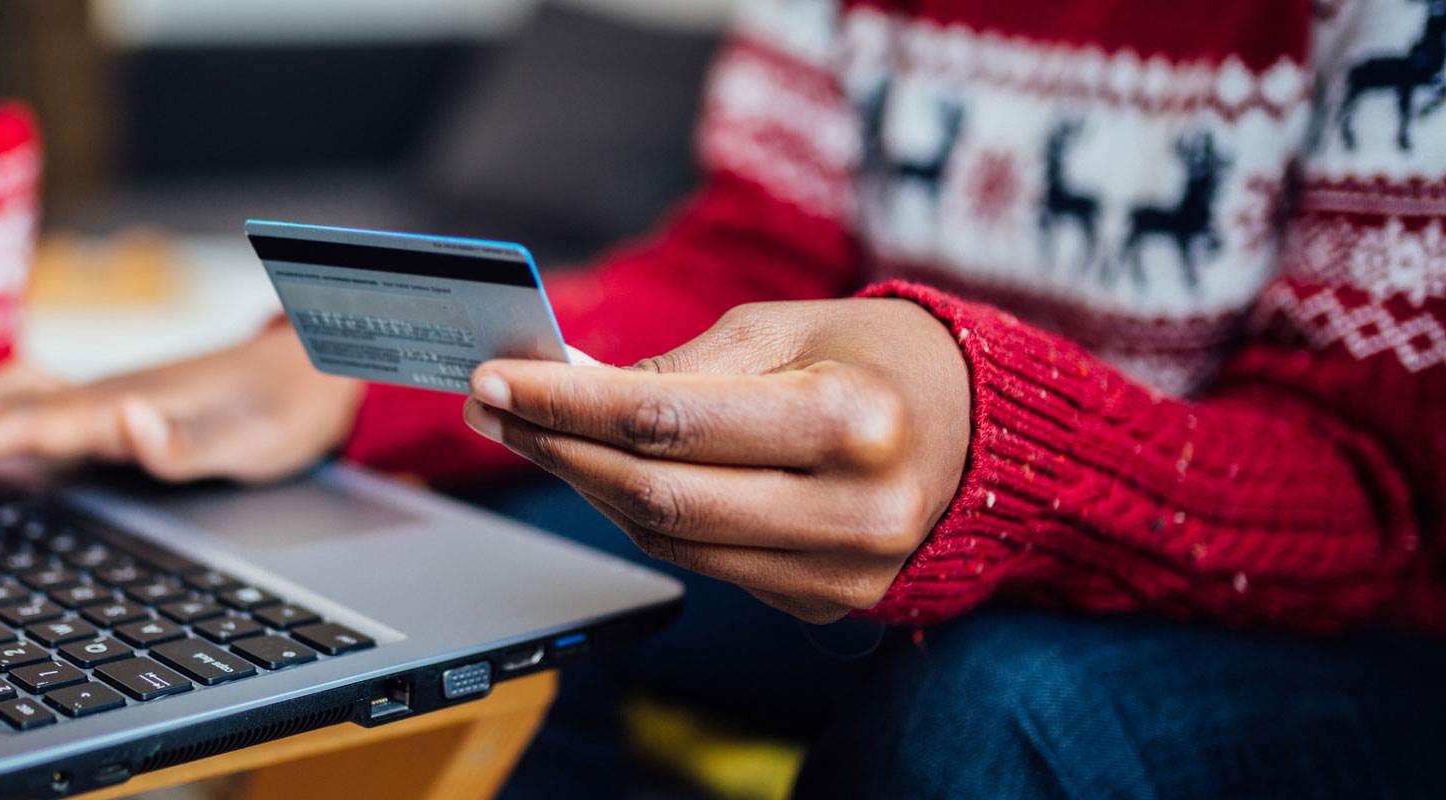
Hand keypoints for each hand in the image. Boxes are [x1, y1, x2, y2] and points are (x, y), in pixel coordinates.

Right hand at [0, 322, 363, 522]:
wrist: (310, 364)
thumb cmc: (279, 407)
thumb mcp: (248, 439)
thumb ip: (187, 440)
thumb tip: (132, 423)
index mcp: (117, 406)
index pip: (22, 428)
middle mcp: (95, 398)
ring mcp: (95, 401)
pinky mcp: (104, 410)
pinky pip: (23, 412)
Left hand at [462, 299, 969, 622]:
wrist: (988, 434)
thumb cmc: (880, 358)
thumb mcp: (790, 326)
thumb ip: (684, 363)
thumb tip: (572, 384)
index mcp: (850, 417)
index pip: (668, 419)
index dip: (566, 403)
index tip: (495, 379)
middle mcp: (853, 506)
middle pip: (659, 494)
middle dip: (557, 448)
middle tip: (492, 408)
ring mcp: (843, 569)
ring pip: (671, 541)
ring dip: (587, 488)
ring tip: (538, 434)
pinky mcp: (829, 603)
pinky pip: (705, 566)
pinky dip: (644, 520)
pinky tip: (606, 475)